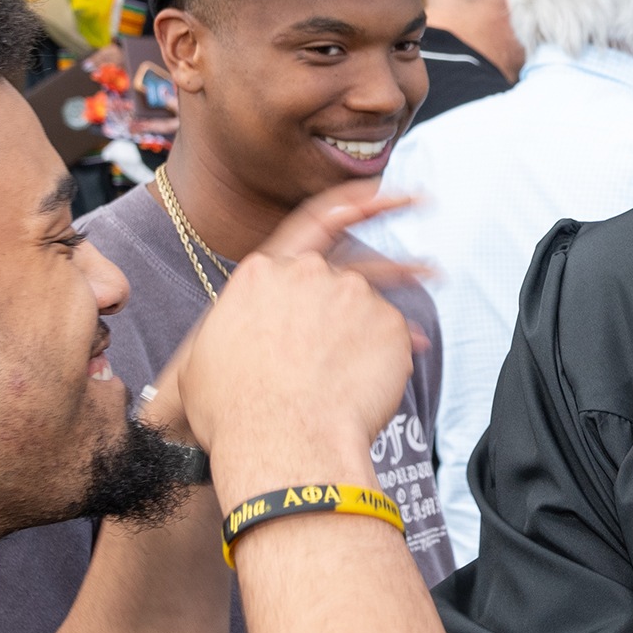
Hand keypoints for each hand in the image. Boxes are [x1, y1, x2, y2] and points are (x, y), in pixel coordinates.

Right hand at [140, 187, 415, 453]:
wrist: (279, 441)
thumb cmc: (235, 412)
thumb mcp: (204, 361)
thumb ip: (234, 334)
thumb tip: (230, 354)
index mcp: (262, 272)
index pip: (314, 220)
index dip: (353, 202)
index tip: (383, 191)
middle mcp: (310, 273)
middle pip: (355, 267)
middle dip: (397, 268)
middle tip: (428, 270)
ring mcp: (351, 296)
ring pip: (376, 308)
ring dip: (386, 329)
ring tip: (392, 355)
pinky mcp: (385, 327)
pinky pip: (396, 340)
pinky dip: (395, 359)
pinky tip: (380, 387)